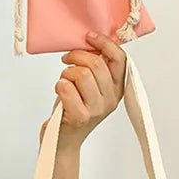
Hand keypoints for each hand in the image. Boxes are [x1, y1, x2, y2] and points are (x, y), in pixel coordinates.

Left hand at [54, 32, 126, 148]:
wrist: (63, 141)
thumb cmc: (73, 109)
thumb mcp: (90, 87)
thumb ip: (96, 68)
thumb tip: (90, 41)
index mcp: (117, 89)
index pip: (119, 59)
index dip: (104, 43)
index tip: (89, 36)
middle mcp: (110, 100)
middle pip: (96, 64)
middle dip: (76, 56)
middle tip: (67, 59)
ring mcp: (96, 109)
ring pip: (80, 74)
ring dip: (66, 73)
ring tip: (64, 81)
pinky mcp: (79, 117)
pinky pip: (66, 88)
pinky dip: (59, 85)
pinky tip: (60, 92)